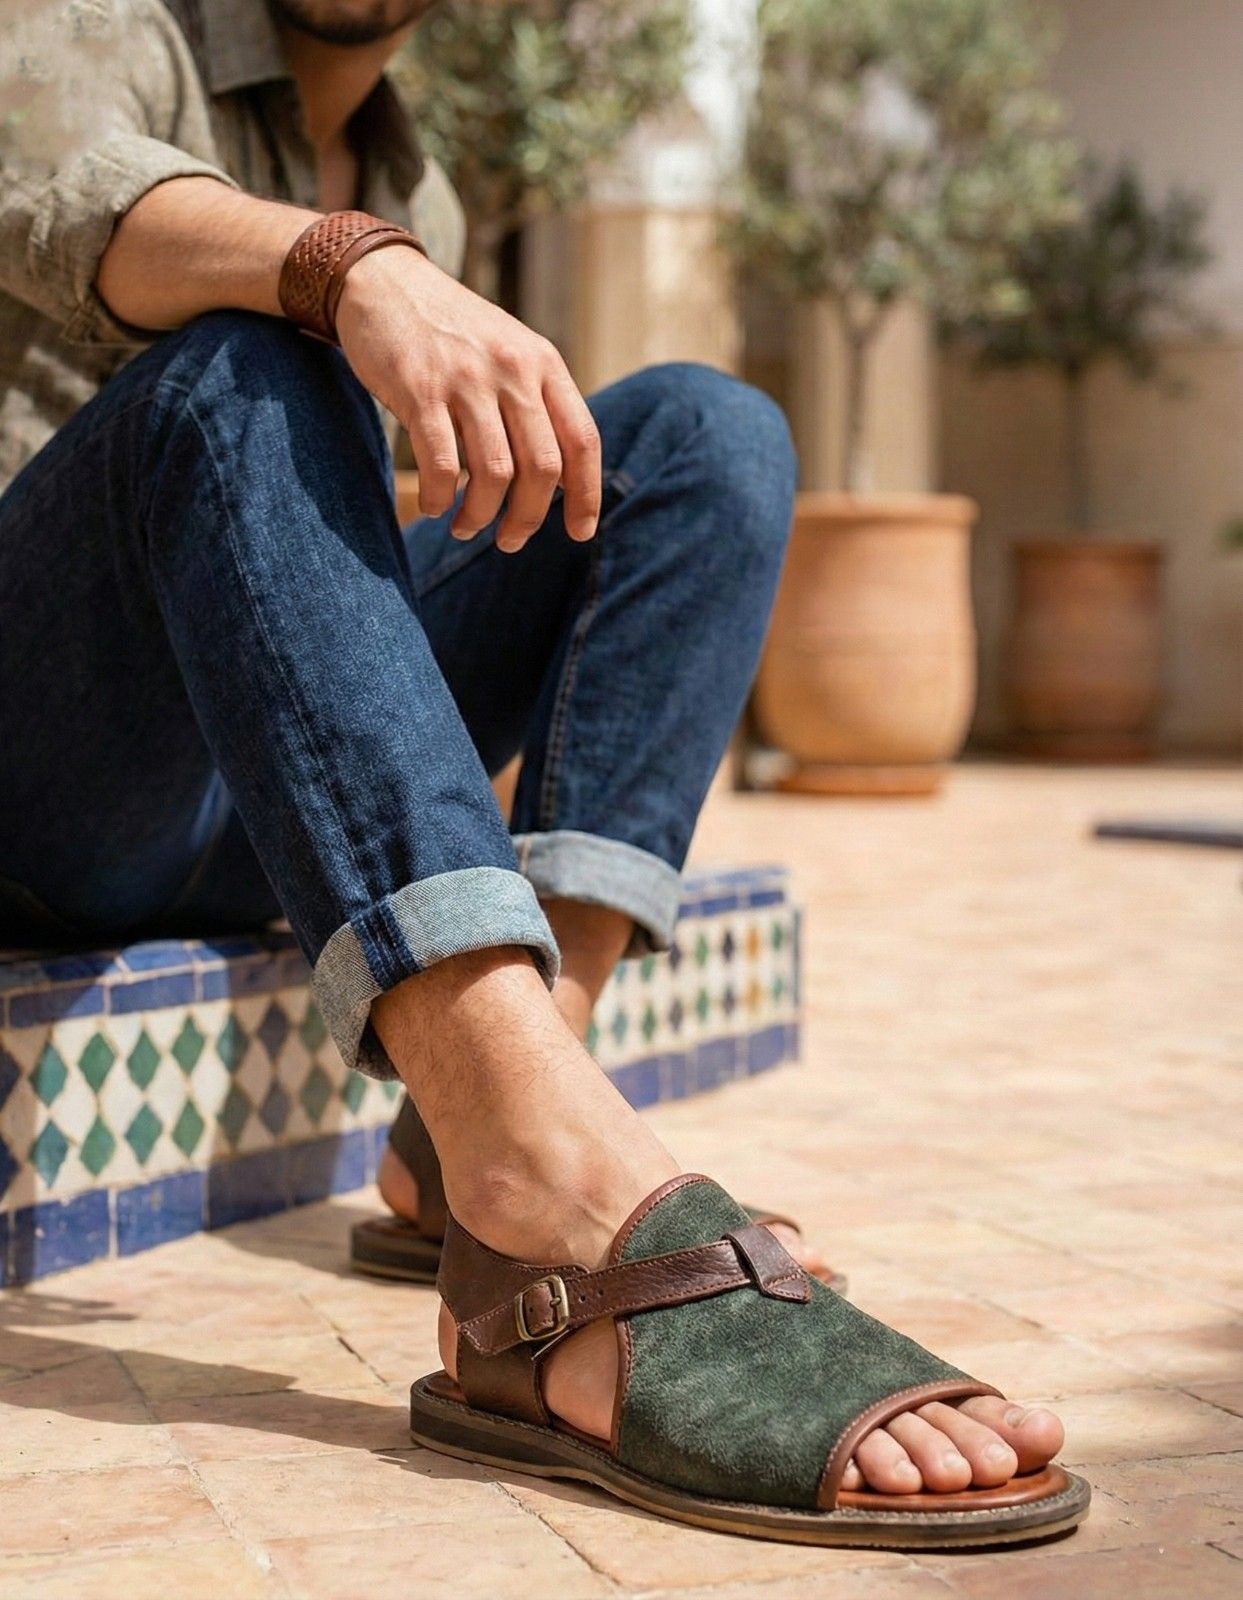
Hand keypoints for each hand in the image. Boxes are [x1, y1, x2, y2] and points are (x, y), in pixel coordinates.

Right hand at [335, 246, 600, 552]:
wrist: (383, 282)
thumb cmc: (450, 332)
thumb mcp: (509, 351)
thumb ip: (537, 403)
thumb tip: (559, 481)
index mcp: (543, 363)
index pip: (583, 440)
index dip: (586, 495)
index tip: (579, 533)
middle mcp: (512, 369)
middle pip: (542, 468)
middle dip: (527, 518)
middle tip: (508, 542)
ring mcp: (467, 378)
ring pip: (494, 474)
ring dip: (480, 516)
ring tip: (466, 527)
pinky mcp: (420, 389)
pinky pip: (442, 466)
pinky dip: (440, 498)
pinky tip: (434, 505)